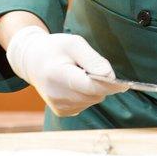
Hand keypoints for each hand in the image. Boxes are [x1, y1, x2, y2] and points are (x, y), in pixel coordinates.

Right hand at [5, 26, 125, 116]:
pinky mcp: (61, 112)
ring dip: (93, 89)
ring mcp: (58, 106)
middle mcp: (56, 95)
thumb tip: (110, 76)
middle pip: (95, 95)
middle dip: (101, 83)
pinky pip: (86, 104)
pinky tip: (75, 84)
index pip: (91, 86)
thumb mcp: (74, 43)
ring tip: (78, 74)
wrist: (32, 61)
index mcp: (58, 76)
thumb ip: (93, 59)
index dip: (110, 85)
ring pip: (93, 101)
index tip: (124, 84)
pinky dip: (86, 95)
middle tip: (88, 67)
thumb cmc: (55, 48)